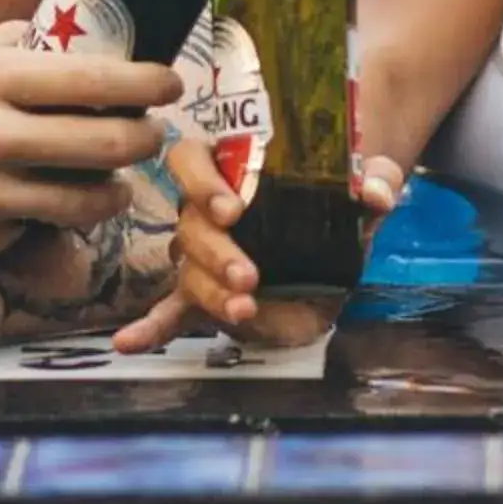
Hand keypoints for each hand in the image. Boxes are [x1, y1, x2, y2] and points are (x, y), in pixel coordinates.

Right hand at [0, 23, 180, 263]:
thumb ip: (10, 43)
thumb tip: (73, 36)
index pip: (96, 81)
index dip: (149, 84)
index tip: (171, 85)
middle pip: (109, 146)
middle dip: (145, 142)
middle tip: (149, 136)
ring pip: (86, 201)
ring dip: (110, 191)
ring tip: (106, 177)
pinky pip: (35, 230)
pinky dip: (46, 218)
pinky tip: (34, 200)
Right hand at [110, 133, 404, 352]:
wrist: (342, 233)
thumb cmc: (340, 192)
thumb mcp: (364, 182)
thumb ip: (373, 182)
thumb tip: (374, 194)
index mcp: (231, 167)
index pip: (192, 160)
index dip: (203, 182)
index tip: (231, 208)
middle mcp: (206, 210)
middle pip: (190, 226)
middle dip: (217, 253)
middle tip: (250, 275)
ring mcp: (203, 255)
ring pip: (189, 271)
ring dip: (212, 292)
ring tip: (246, 308)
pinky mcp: (209, 295)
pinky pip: (171, 310)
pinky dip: (150, 327)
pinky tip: (128, 344)